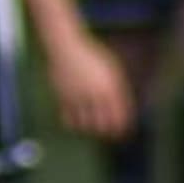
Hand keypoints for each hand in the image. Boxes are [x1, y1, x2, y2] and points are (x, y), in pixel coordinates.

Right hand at [44, 26, 133, 140]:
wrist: (66, 49)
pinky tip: (77, 120)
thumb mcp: (112, 70)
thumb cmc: (92, 57)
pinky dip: (74, 124)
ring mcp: (77, 97)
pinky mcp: (62, 99)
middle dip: (107, 132)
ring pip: (85, 125)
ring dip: (90, 128)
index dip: (122, 127)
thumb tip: (121, 108)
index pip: (119, 115)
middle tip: (107, 133)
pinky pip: (68, 120)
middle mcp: (94, 95)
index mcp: (110, 88)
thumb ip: (117, 89)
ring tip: (92, 127)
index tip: (122, 132)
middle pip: (102, 124)